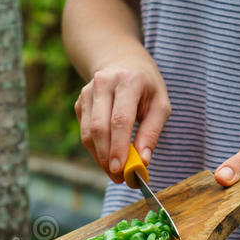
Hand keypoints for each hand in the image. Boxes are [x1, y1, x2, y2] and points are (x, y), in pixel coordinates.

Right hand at [74, 59, 170, 183]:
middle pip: (99, 128)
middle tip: (119, 177)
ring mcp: (87, 92)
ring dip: (100, 157)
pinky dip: (95, 149)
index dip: (119, 147)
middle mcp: (103, 83)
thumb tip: (142, 161)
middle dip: (107, 157)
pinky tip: (107, 154)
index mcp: (128, 81)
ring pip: (88, 133)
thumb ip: (151, 132)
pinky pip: (84, 132)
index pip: (120, 119)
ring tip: (114, 171)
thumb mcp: (160, 104)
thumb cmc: (146, 87)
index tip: (120, 169)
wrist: (122, 62)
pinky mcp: (79, 103)